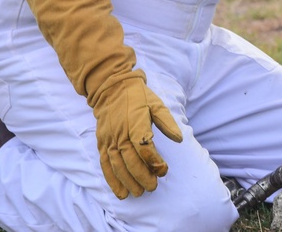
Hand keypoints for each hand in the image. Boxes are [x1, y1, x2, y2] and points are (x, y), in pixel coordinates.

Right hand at [90, 71, 182, 198]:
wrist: (112, 88)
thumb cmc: (138, 97)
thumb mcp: (157, 104)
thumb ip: (167, 122)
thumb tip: (179, 139)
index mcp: (135, 123)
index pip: (144, 147)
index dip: (154, 161)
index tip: (163, 170)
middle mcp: (120, 133)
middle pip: (130, 160)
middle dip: (142, 176)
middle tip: (152, 187)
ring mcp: (109, 139)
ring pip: (117, 165)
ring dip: (127, 182)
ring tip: (138, 193)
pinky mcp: (102, 143)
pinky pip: (105, 164)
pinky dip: (111, 179)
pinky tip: (119, 191)